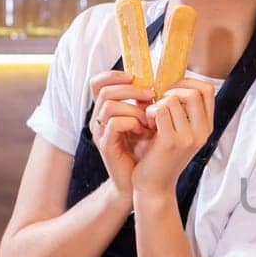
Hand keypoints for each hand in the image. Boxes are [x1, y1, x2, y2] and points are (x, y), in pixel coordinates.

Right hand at [88, 70, 154, 200]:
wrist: (144, 180)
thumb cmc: (147, 149)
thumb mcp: (148, 121)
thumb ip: (146, 103)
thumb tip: (158, 82)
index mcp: (107, 110)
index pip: (98, 83)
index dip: (113, 75)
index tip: (135, 77)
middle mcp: (99, 119)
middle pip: (105, 91)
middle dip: (131, 90)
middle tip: (151, 96)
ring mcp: (100, 132)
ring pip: (109, 106)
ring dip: (134, 110)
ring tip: (149, 121)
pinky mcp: (106, 145)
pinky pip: (114, 124)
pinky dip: (132, 123)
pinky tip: (144, 132)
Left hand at [131, 82, 216, 198]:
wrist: (153, 186)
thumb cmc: (159, 156)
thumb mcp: (176, 131)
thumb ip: (178, 110)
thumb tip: (167, 81)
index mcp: (206, 127)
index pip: (207, 90)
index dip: (188, 83)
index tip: (171, 92)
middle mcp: (202, 131)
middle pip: (193, 91)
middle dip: (171, 91)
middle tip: (158, 103)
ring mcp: (189, 137)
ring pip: (174, 99)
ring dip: (157, 103)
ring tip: (150, 117)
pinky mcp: (171, 142)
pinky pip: (160, 110)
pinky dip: (149, 111)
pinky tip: (146, 123)